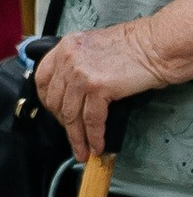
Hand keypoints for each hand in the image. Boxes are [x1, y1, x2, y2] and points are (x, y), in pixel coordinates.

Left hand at [35, 20, 156, 158]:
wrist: (154, 45)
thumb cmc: (131, 46)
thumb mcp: (92, 46)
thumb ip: (76, 64)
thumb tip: (71, 92)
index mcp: (65, 47)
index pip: (42, 79)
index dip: (47, 102)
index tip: (56, 115)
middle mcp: (68, 59)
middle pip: (55, 101)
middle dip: (63, 124)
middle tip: (72, 137)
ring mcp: (81, 73)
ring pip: (71, 115)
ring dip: (77, 138)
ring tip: (83, 150)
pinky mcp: (98, 87)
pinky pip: (91, 120)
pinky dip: (94, 137)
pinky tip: (97, 145)